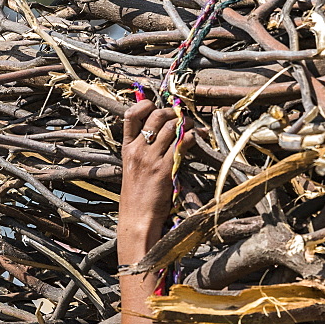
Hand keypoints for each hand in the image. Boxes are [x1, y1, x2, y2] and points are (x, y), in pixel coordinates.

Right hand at [119, 101, 191, 249]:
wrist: (137, 219)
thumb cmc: (137, 198)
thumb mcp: (132, 170)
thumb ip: (142, 153)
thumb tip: (159, 137)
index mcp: (126, 149)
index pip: (130, 115)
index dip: (144, 104)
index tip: (156, 106)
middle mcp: (137, 150)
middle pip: (155, 117)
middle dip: (172, 112)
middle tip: (182, 116)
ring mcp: (151, 159)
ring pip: (171, 127)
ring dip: (186, 123)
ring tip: (193, 126)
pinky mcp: (165, 169)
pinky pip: (182, 144)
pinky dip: (192, 137)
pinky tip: (198, 138)